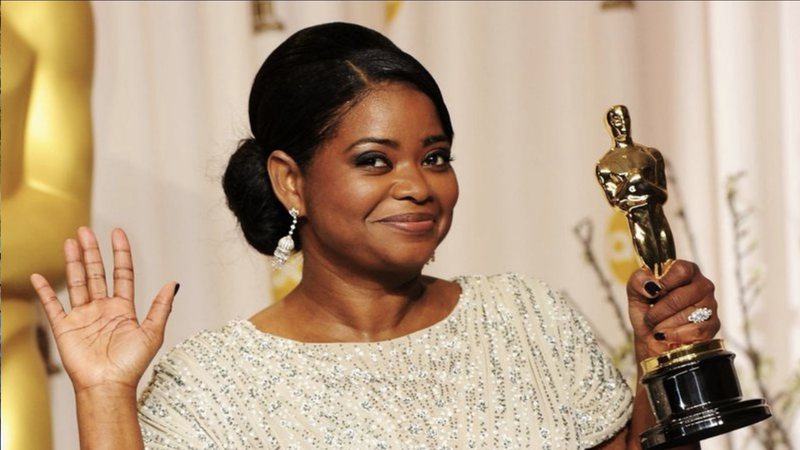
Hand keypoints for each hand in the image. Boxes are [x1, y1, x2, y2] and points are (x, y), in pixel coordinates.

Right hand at [31, 227, 177, 393]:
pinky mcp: (65, 328)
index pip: (122, 273)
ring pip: (77, 283)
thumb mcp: (153, 332)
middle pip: (96, 273)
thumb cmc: (132, 364)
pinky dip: (45, 291)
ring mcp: (83, 317)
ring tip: (70, 241)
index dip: (120, 253)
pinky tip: (39, 277)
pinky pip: (53, 306)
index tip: (117, 233)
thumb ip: (161, 307)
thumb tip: (173, 283)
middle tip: (85, 230)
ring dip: (73, 263)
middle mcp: (102, 309)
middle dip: (91, 251)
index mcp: (123, 308)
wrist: (108, 386)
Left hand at [627, 260, 720, 360]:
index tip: (653, 293)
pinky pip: (695, 331)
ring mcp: (710, 305)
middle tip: (650, 317)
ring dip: (665, 325)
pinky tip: (668, 336)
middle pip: (679, 296)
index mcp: (685, 271)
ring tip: (659, 327)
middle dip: (658, 311)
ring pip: (687, 315)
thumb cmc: (648, 314)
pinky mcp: (713, 326)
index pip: (681, 270)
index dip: (664, 283)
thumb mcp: (636, 295)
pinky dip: (676, 335)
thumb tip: (650, 284)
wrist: (652, 341)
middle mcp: (701, 285)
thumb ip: (638, 281)